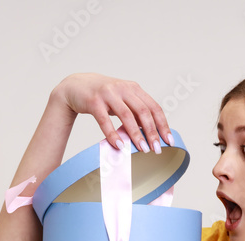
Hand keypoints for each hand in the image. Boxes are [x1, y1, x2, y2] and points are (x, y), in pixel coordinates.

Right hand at [54, 73, 171, 154]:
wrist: (75, 86)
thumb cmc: (103, 96)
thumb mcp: (122, 99)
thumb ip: (135, 111)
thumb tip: (152, 132)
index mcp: (134, 88)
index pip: (154, 107)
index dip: (163, 124)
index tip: (169, 141)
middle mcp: (123, 88)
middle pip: (143, 111)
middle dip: (152, 132)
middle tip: (156, 149)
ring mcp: (108, 93)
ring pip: (127, 115)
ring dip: (136, 134)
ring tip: (142, 149)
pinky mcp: (93, 101)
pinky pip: (105, 120)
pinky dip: (113, 134)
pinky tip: (120, 146)